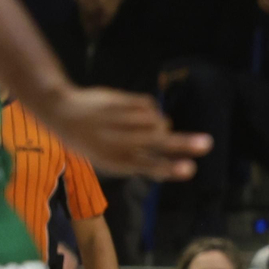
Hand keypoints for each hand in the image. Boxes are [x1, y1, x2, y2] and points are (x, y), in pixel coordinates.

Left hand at [37, 87, 209, 179]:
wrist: (60, 111)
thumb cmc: (90, 141)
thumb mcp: (110, 158)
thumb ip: (141, 161)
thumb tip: (176, 155)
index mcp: (115, 160)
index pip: (149, 166)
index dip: (170, 168)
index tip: (190, 168)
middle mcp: (117, 140)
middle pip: (158, 142)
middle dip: (185, 143)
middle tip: (207, 144)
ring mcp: (118, 119)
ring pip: (157, 121)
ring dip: (161, 123)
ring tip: (149, 124)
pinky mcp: (119, 100)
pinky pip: (149, 105)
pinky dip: (150, 109)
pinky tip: (139, 112)